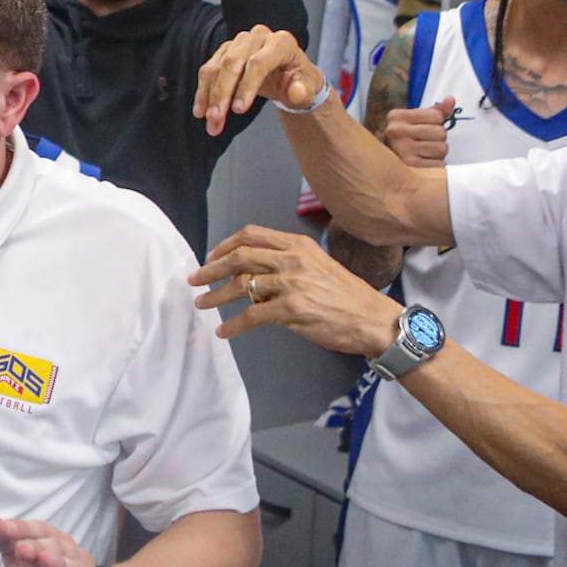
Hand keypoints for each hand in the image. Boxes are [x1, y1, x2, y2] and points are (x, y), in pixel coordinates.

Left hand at [0, 515, 119, 566]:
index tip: (3, 529)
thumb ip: (5, 542)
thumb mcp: (19, 566)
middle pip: (58, 548)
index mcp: (55, 544)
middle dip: (38, 547)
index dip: (22, 529)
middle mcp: (74, 558)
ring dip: (60, 565)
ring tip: (44, 561)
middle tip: (21, 549)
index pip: (40, 530)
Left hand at [189, 225, 401, 358]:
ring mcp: (291, 283)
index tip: (211, 256)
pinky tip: (224, 331)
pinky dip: (233, 325)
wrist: (371, 318)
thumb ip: (288, 262)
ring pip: (241, 285)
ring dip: (215, 296)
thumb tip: (255, 272)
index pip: (252, 235)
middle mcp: (292, 259)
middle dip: (211, 269)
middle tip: (194, 280)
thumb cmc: (346, 295)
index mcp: (297, 245)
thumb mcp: (318, 265)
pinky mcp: (291, 309)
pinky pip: (251, 315)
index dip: (225, 245)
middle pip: (239, 257)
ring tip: (202, 304)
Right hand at [193, 25, 325, 136]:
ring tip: (210, 121)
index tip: (239, 110)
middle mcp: (258, 37)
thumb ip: (303, 91)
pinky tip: (202, 110)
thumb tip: (295, 92)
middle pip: (232, 63)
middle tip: (216, 117)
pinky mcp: (225, 51)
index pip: (258, 63)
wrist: (289, 75)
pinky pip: (209, 71)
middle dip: (222, 93)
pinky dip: (204, 93)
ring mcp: (239, 42)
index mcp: (281, 43)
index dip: (246, 86)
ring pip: (217, 67)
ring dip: (210, 96)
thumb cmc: (299, 81)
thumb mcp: (307, 88)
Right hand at [382, 98, 456, 166]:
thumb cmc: (404, 141)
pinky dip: (436, 165)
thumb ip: (434, 111)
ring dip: (438, 154)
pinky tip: (425, 164)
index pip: (436, 115)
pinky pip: (439, 164)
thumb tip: (451, 99)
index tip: (423, 129)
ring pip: (442, 148)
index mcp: (397, 116)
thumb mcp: (414, 122)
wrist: (383, 166)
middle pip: (441, 132)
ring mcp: (402, 149)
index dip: (436, 123)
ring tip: (425, 155)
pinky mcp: (410, 166)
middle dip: (438, 140)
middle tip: (425, 144)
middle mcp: (396, 131)